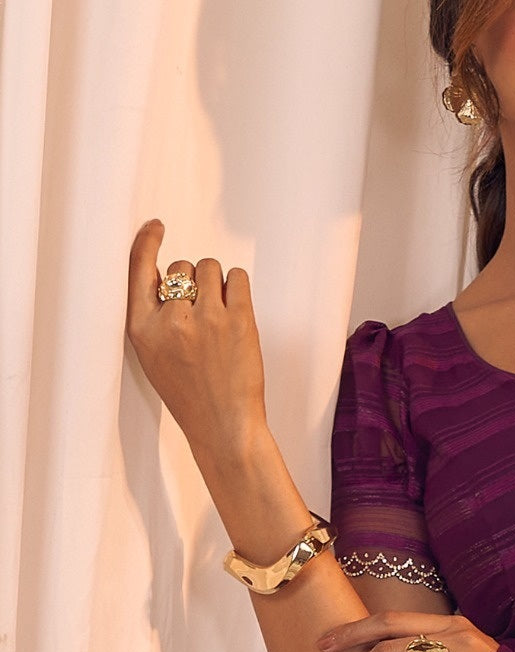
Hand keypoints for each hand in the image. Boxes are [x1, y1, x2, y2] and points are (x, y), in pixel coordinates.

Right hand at [126, 219, 267, 462]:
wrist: (222, 424)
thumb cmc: (190, 393)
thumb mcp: (153, 356)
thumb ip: (155, 317)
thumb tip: (169, 277)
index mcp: (143, 329)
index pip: (139, 271)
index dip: (147, 243)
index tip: (156, 226)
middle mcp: (171, 320)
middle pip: (182, 267)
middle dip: (194, 280)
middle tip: (204, 312)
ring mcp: (205, 318)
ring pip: (210, 268)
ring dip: (217, 283)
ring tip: (220, 314)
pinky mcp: (238, 319)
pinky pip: (237, 277)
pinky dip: (237, 287)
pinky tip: (236, 308)